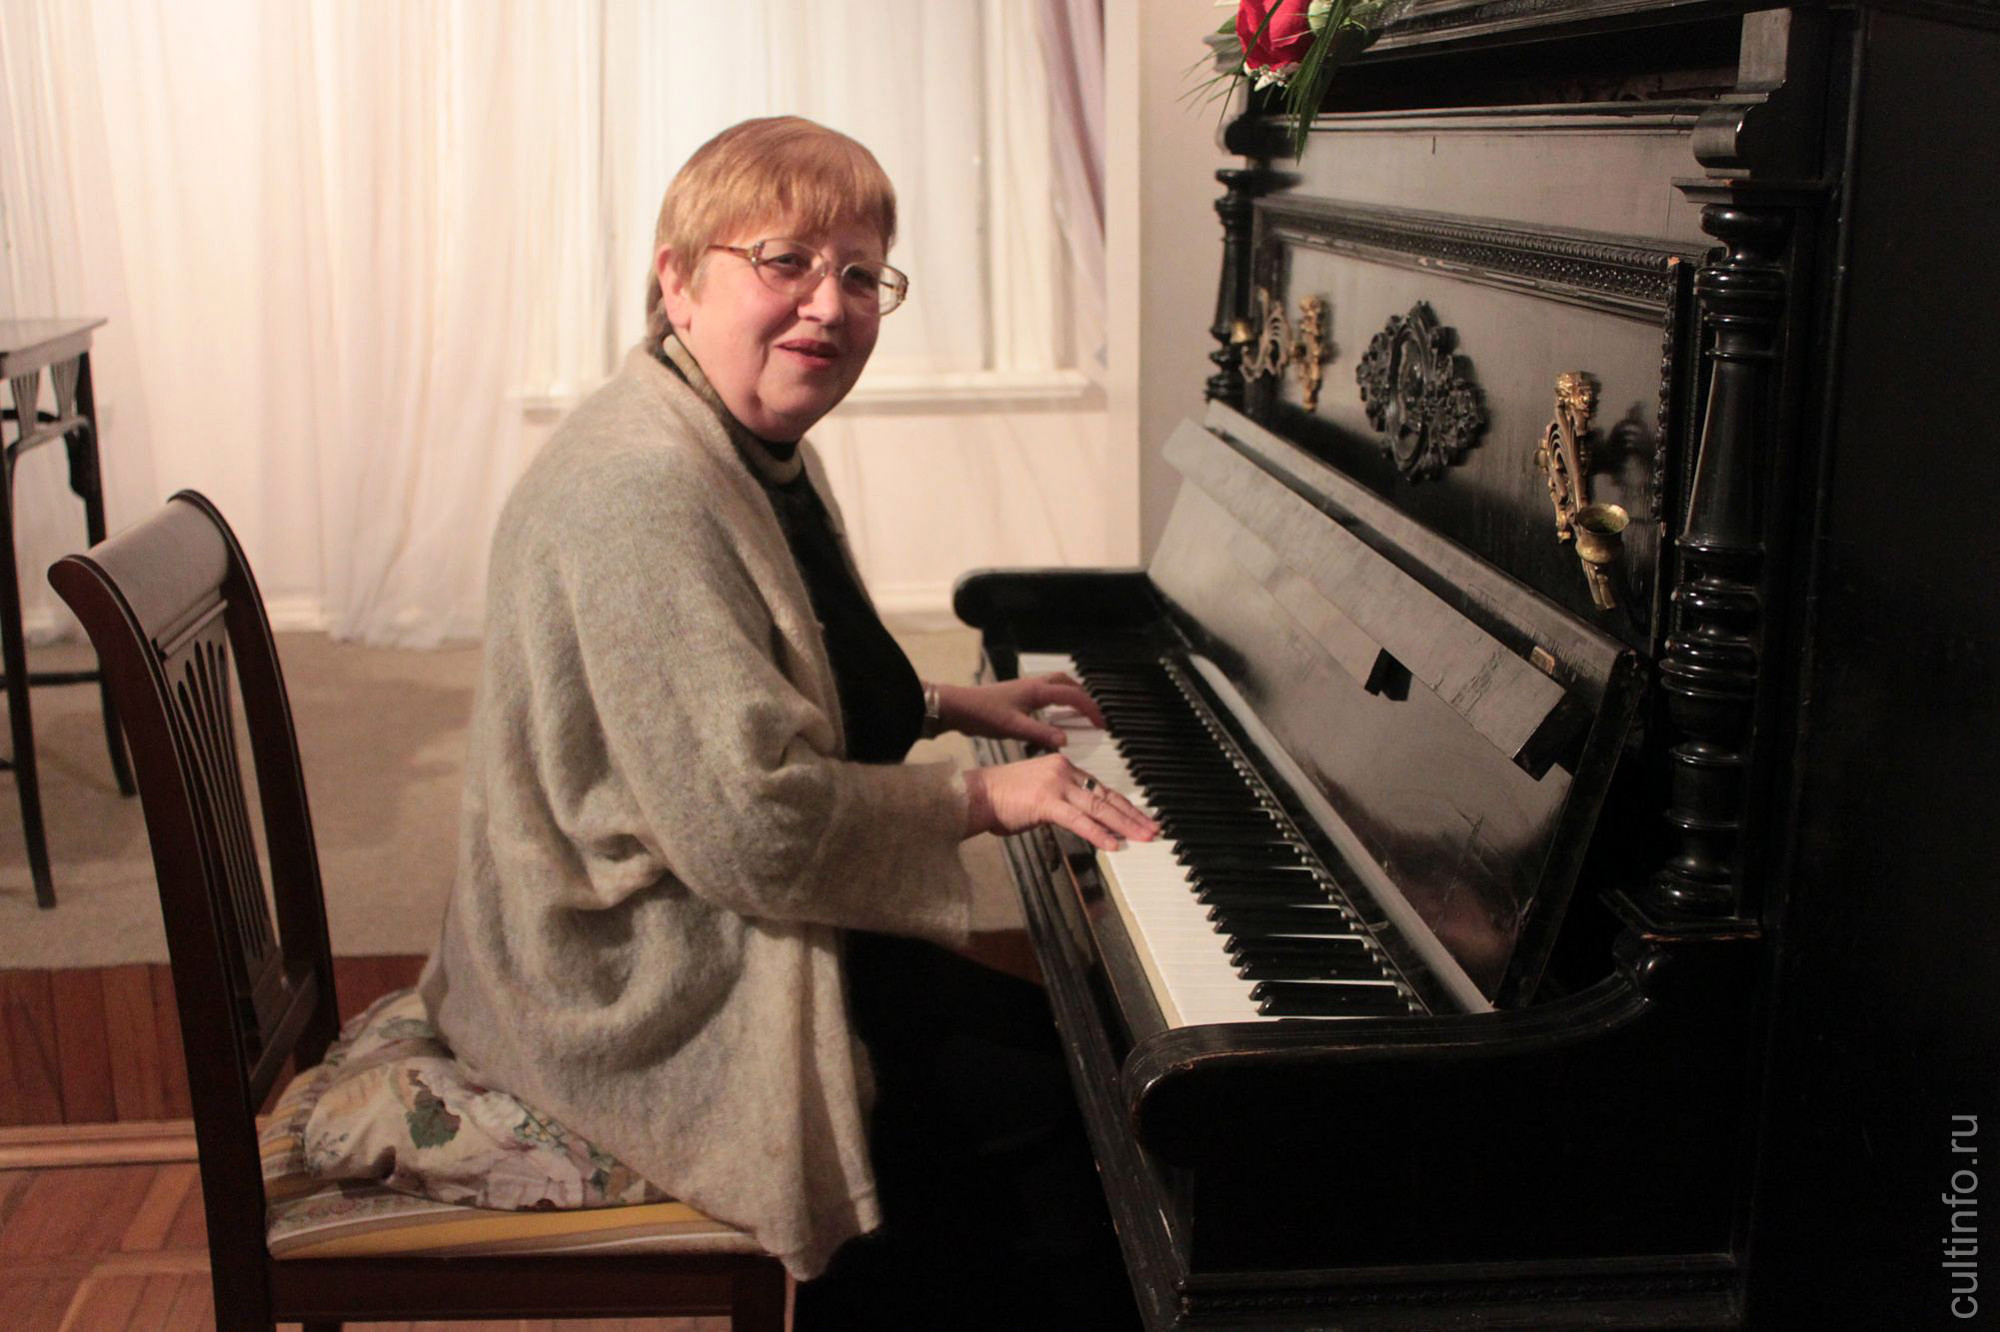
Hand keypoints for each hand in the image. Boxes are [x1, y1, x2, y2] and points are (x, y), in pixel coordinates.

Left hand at [933, 674, 1105, 748]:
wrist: (959, 707)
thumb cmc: (983, 714)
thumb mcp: (1014, 728)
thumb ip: (1041, 734)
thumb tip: (1065, 740)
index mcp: (1038, 691)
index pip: (1073, 696)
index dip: (1091, 709)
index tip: (1102, 723)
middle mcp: (1034, 685)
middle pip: (1068, 683)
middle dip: (1085, 697)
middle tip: (1095, 714)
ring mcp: (1026, 689)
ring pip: (1056, 684)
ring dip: (1072, 694)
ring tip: (1081, 710)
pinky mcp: (1018, 695)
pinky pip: (1046, 692)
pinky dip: (1057, 698)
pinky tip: (1053, 713)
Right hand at [961, 753, 1158, 851]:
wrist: (977, 794)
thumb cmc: (1002, 797)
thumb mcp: (1039, 793)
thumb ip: (1062, 801)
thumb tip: (1082, 817)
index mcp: (1064, 767)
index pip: (1102, 789)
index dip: (1124, 806)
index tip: (1141, 818)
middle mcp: (1064, 771)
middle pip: (1106, 796)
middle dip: (1133, 816)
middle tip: (1153, 829)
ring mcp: (1056, 785)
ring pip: (1098, 807)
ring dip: (1124, 825)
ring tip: (1143, 838)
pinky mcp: (1046, 802)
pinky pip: (1079, 820)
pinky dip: (1098, 833)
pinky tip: (1113, 844)